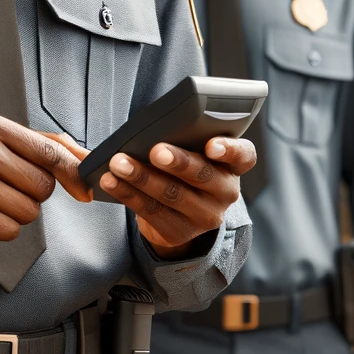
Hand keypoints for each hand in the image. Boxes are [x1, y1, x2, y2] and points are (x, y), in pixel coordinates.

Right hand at [0, 114, 91, 239]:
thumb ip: (36, 141)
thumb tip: (80, 154)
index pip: (50, 151)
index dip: (74, 173)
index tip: (86, 189)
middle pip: (42, 186)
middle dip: (33, 194)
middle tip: (8, 188)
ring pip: (27, 211)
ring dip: (17, 213)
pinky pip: (7, 230)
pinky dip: (2, 228)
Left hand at [99, 138, 255, 259]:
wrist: (177, 212)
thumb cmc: (182, 166)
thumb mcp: (191, 150)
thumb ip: (181, 135)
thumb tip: (150, 122)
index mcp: (232, 164)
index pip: (243, 155)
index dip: (229, 149)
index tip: (211, 144)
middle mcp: (225, 192)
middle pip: (204, 175)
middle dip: (178, 162)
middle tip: (155, 150)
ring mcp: (205, 216)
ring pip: (173, 195)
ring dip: (142, 177)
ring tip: (118, 163)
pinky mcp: (180, 232)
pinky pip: (152, 212)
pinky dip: (127, 194)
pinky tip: (110, 181)